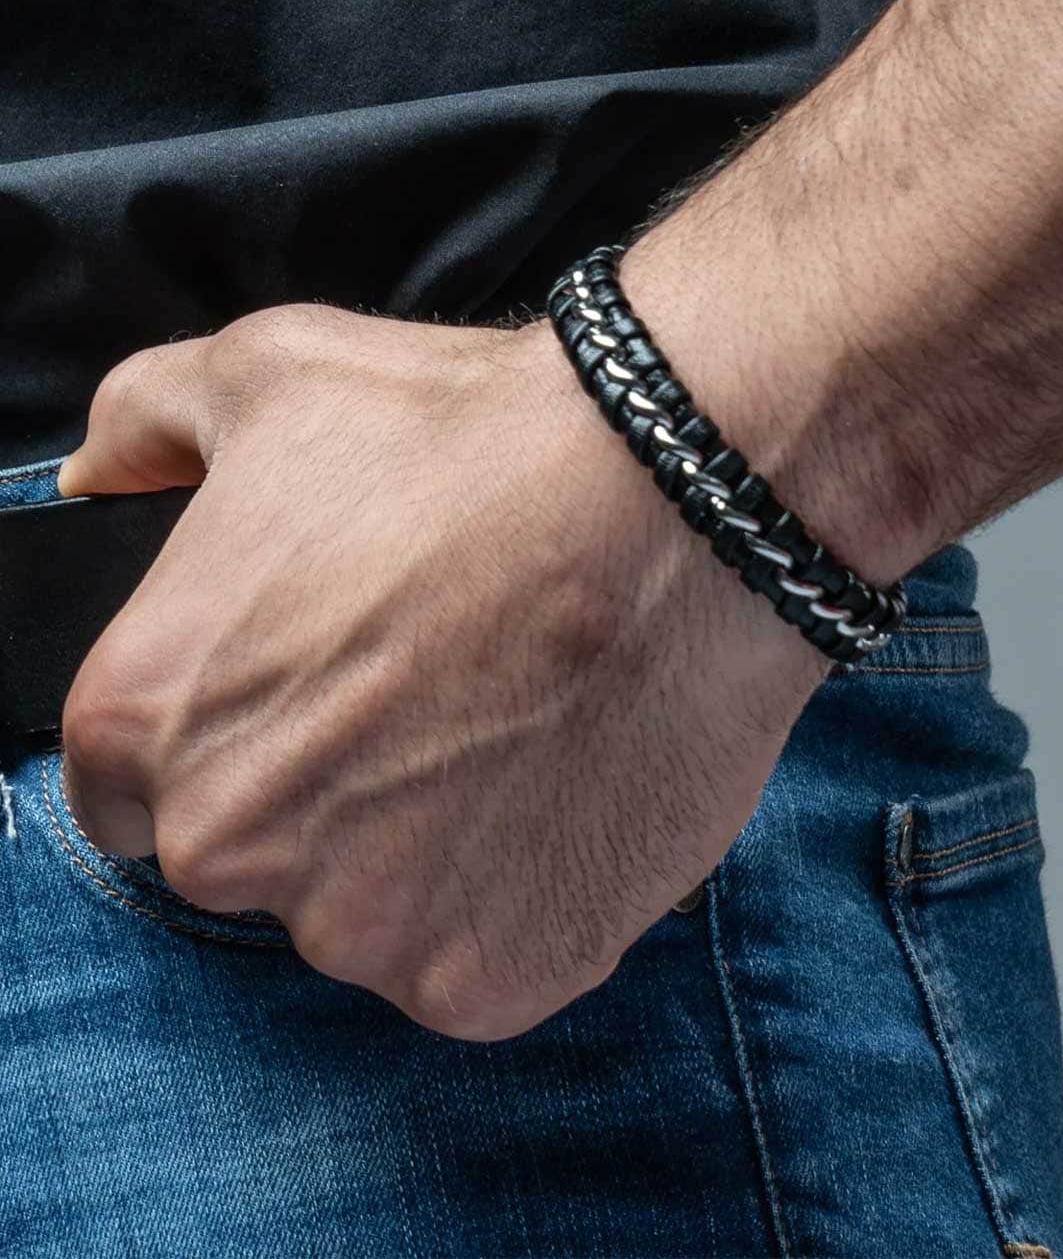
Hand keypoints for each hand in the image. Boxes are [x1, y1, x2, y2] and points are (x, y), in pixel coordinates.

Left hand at [58, 299, 829, 1040]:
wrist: (672, 504)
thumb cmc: (469, 440)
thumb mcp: (269, 375)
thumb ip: (141, 426)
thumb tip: (96, 467)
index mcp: (144, 717)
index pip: (127, 783)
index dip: (227, 732)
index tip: (309, 700)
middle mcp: (223, 848)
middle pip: (247, 859)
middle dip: (320, 797)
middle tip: (427, 701)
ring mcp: (358, 931)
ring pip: (366, 916)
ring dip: (422, 852)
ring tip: (510, 732)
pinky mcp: (482, 982)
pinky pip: (476, 960)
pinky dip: (516, 899)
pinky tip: (559, 793)